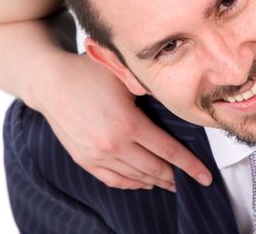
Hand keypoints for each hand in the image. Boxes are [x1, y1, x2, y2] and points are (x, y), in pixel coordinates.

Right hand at [41, 54, 212, 189]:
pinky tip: (142, 181)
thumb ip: (147, 88)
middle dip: (175, 177)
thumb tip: (173, 95)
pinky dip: (132, 183)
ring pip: (135, 177)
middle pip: (154, 169)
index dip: (189, 165)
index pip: (168, 151)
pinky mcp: (85, 160)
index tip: (205, 176)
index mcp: (128, 123)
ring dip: (155, 181)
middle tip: (191, 181)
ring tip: (170, 182)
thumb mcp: (122, 74)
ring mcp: (98, 156)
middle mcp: (114, 145)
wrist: (50, 83)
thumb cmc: (88, 72)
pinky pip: (114, 180)